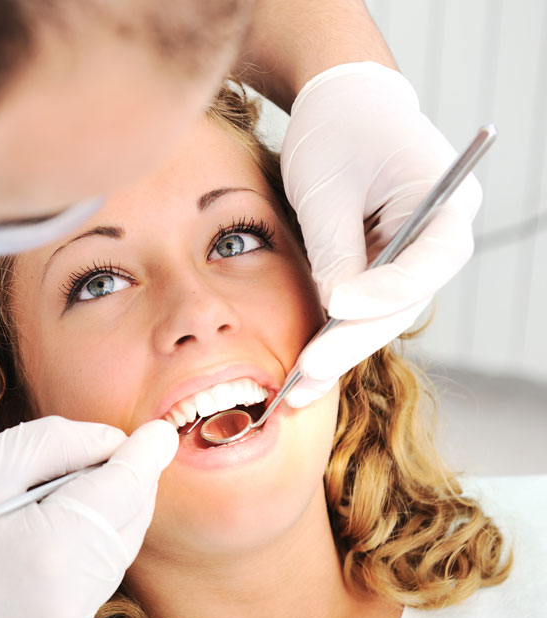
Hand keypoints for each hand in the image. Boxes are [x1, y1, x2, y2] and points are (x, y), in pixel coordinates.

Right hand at [0, 416, 177, 617]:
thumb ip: (58, 443)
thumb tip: (117, 442)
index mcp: (49, 550)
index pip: (124, 491)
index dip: (143, 456)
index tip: (158, 434)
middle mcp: (68, 603)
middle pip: (128, 526)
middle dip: (127, 485)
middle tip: (105, 455)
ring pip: (115, 558)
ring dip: (108, 518)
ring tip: (64, 495)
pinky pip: (96, 588)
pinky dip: (91, 554)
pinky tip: (58, 534)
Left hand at [280, 62, 479, 406]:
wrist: (339, 104)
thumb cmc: (335, 131)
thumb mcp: (326, 187)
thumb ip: (334, 249)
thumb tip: (335, 311)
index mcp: (445, 197)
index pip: (429, 258)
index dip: (386, 290)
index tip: (338, 306)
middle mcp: (442, 231)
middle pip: (404, 299)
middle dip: (353, 338)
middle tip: (307, 371)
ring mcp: (416, 252)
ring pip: (384, 313)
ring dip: (341, 350)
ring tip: (297, 389)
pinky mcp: (388, 264)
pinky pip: (366, 306)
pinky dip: (335, 334)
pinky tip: (303, 371)